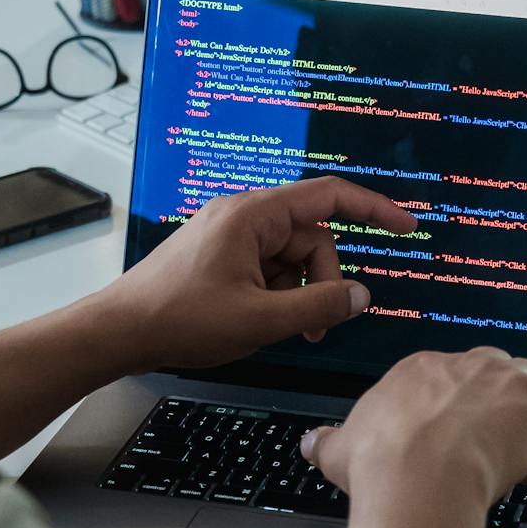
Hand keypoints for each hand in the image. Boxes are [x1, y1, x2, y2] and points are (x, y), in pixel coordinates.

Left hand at [95, 181, 416, 372]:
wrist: (119, 332)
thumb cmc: (182, 320)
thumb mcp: (260, 319)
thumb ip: (318, 305)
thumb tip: (362, 296)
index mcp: (254, 215)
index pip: (329, 196)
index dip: (374, 208)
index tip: (407, 227)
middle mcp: (243, 215)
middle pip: (312, 237)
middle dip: (323, 280)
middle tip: (315, 326)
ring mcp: (229, 235)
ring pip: (291, 257)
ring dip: (299, 293)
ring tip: (285, 330)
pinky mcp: (219, 255)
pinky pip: (266, 267)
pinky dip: (276, 294)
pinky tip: (262, 322)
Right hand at [302, 348, 526, 512]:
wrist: (419, 479)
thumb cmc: (380, 465)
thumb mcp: (340, 449)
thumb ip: (326, 441)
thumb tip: (309, 441)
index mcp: (421, 369)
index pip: (449, 378)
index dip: (454, 413)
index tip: (450, 445)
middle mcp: (466, 363)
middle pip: (493, 371)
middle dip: (493, 405)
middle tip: (482, 449)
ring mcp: (506, 378)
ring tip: (512, 457)